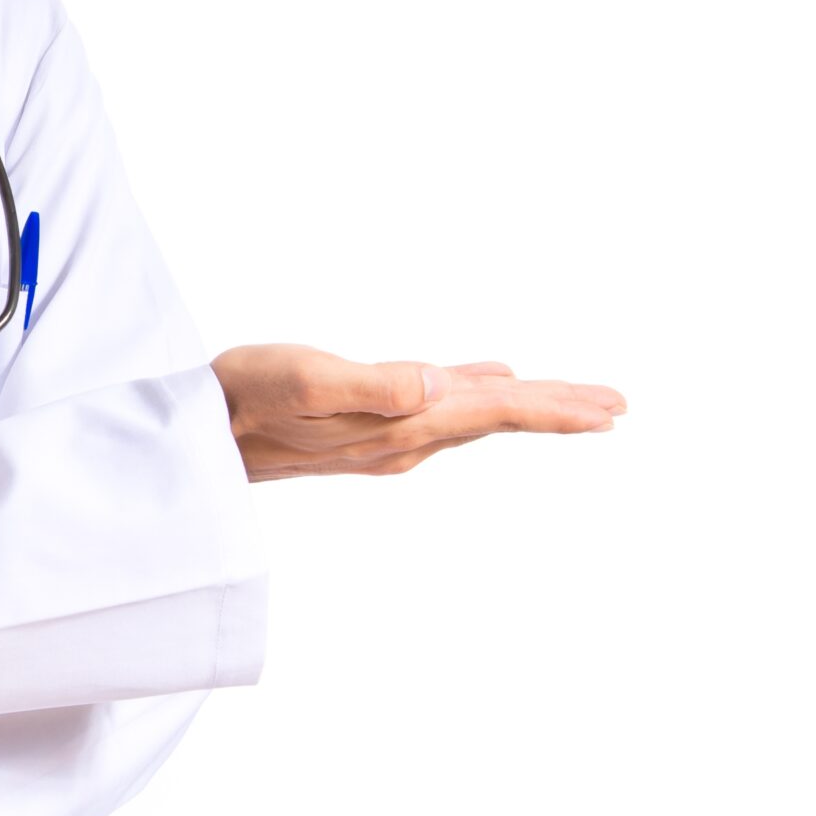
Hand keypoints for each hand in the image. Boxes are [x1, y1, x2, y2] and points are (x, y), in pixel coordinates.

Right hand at [209, 345, 624, 481]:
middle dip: (559, 411)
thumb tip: (437, 382)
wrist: (197, 435)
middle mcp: (404, 436)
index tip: (612, 410)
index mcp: (401, 424)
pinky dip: (476, 391)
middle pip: (497, 417)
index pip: (495, 412)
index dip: (556, 408)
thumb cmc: (243, 399)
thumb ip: (372, 386)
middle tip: (618, 406)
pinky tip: (487, 379)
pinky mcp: (366, 421)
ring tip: (573, 401)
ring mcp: (386, 432)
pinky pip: (440, 405)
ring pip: (474, 413)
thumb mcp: (306, 381)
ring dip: (526, 405)